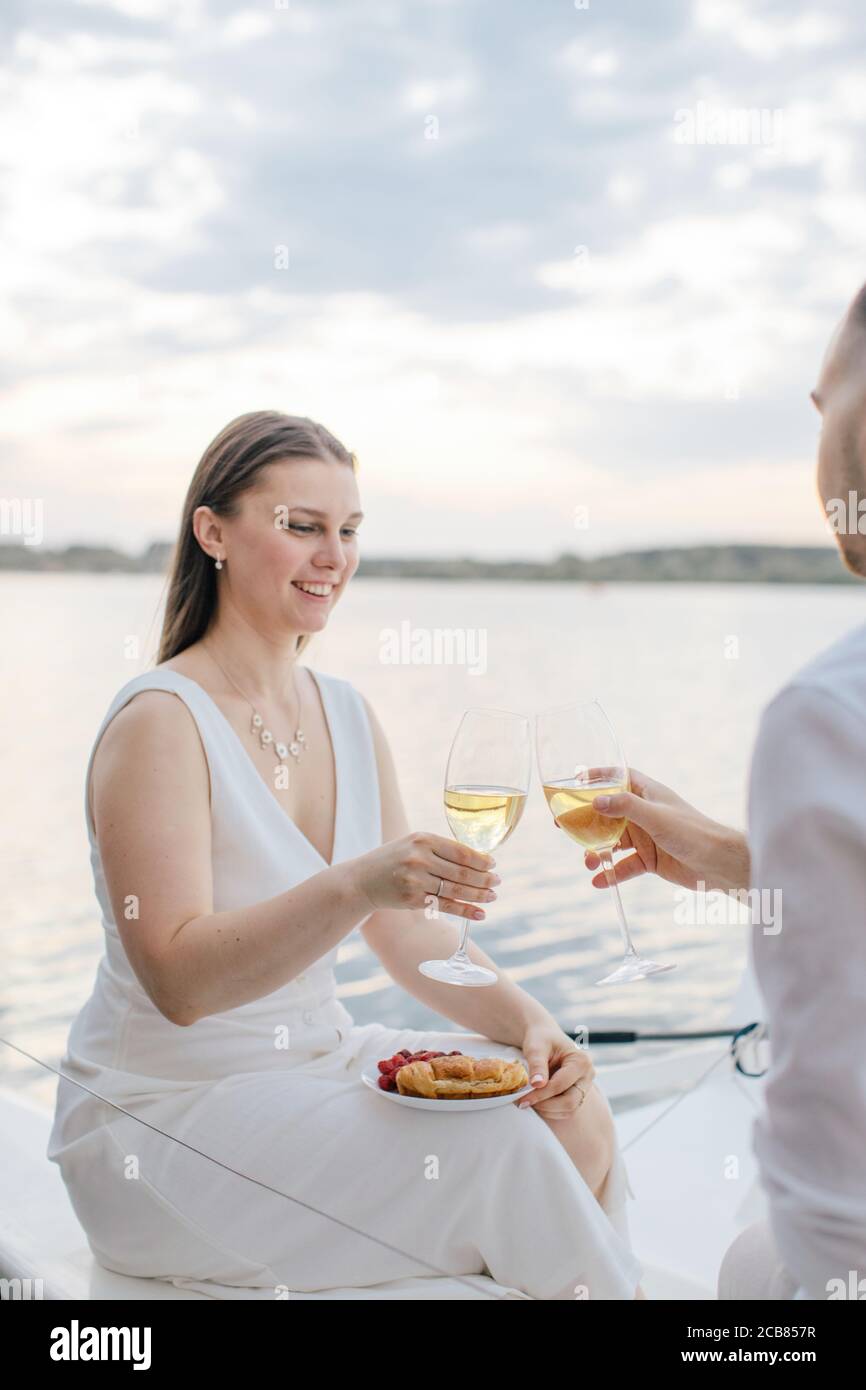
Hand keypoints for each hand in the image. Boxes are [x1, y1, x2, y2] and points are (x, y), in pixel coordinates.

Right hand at [350, 831, 499, 920]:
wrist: (362, 880)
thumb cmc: (393, 860)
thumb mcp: (413, 844)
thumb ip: (440, 849)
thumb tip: (477, 859)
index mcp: (423, 839)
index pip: (461, 851)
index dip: (481, 860)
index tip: (493, 864)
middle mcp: (420, 858)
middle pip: (462, 871)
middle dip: (484, 878)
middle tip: (498, 881)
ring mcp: (415, 880)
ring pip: (456, 889)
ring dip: (479, 895)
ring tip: (492, 896)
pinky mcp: (412, 899)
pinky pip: (446, 906)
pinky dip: (466, 911)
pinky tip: (479, 914)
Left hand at [514, 1020, 595, 1118]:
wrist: (544, 1038)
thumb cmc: (540, 1039)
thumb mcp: (536, 1047)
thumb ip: (537, 1064)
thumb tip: (537, 1084)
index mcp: (581, 1061)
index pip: (560, 1085)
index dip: (540, 1094)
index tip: (521, 1099)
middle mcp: (588, 1075)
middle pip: (570, 1102)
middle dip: (545, 1105)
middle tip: (524, 1103)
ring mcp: (585, 1086)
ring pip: (569, 1110)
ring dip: (547, 1110)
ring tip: (528, 1101)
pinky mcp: (578, 1094)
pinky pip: (566, 1111)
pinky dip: (550, 1111)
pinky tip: (536, 1102)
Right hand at [583, 767, 748, 893]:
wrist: (719, 865)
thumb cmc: (692, 832)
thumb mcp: (656, 816)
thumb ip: (625, 807)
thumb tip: (595, 800)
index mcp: (647, 794)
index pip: (618, 778)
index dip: (597, 777)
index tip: (575, 780)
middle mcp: (644, 813)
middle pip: (607, 813)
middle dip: (586, 820)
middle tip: (563, 827)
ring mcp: (646, 837)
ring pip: (612, 841)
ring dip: (597, 850)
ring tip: (588, 861)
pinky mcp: (649, 860)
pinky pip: (624, 865)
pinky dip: (611, 873)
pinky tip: (599, 881)